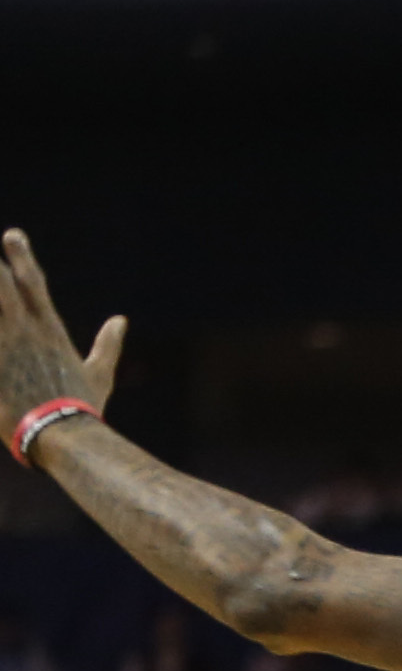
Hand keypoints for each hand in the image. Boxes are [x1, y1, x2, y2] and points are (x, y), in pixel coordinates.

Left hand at [0, 233, 127, 422]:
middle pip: (2, 283)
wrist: (62, 436)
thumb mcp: (100, 374)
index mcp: (50, 329)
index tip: (11, 235)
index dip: (21, 255)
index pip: (33, 282)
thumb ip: (108, 344)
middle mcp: (25, 330)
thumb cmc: (83, 408)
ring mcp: (4, 345)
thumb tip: (120, 321)